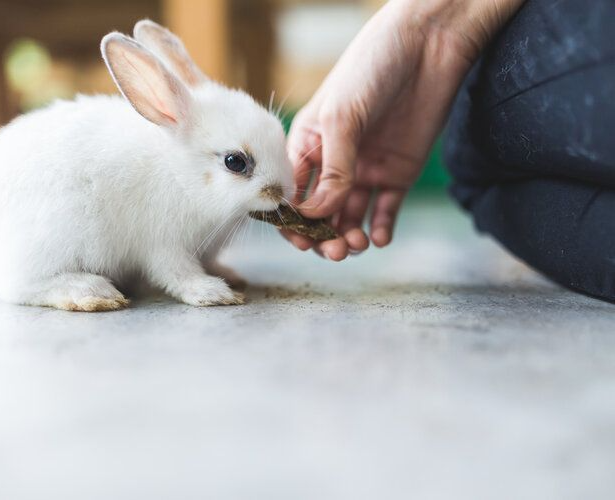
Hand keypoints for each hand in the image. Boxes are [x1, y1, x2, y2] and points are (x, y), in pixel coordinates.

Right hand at [285, 0, 524, 259]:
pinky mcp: (398, 174)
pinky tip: (379, 237)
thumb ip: (331, 169)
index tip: (301, 240)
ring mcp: (366, 170)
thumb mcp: (341, 118)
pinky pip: (385, 210)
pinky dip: (381, 227)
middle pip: (320, 212)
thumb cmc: (371, 68)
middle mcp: (334, 162)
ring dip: (349, 236)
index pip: (291, 193)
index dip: (292, 220)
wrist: (428, 44)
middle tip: (334, 250)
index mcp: (308, 145)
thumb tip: (315, 214)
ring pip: (350, 217)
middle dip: (322, 236)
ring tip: (357, 244)